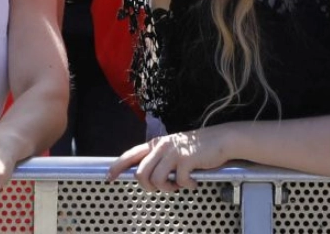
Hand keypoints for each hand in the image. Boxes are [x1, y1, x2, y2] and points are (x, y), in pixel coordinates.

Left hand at [107, 126, 227, 192]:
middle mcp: (161, 146)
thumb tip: (147, 177)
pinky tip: (194, 182)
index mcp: (156, 144)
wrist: (220, 140)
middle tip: (162, 189)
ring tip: (178, 186)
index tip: (109, 178)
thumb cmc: (196, 148)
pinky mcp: (186, 160)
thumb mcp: (173, 149)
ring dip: (168, 189)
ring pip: (157, 180)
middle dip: (149, 187)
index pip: (130, 154)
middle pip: (141, 174)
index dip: (117, 167)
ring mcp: (173, 152)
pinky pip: (178, 182)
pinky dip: (187, 186)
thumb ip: (159, 159)